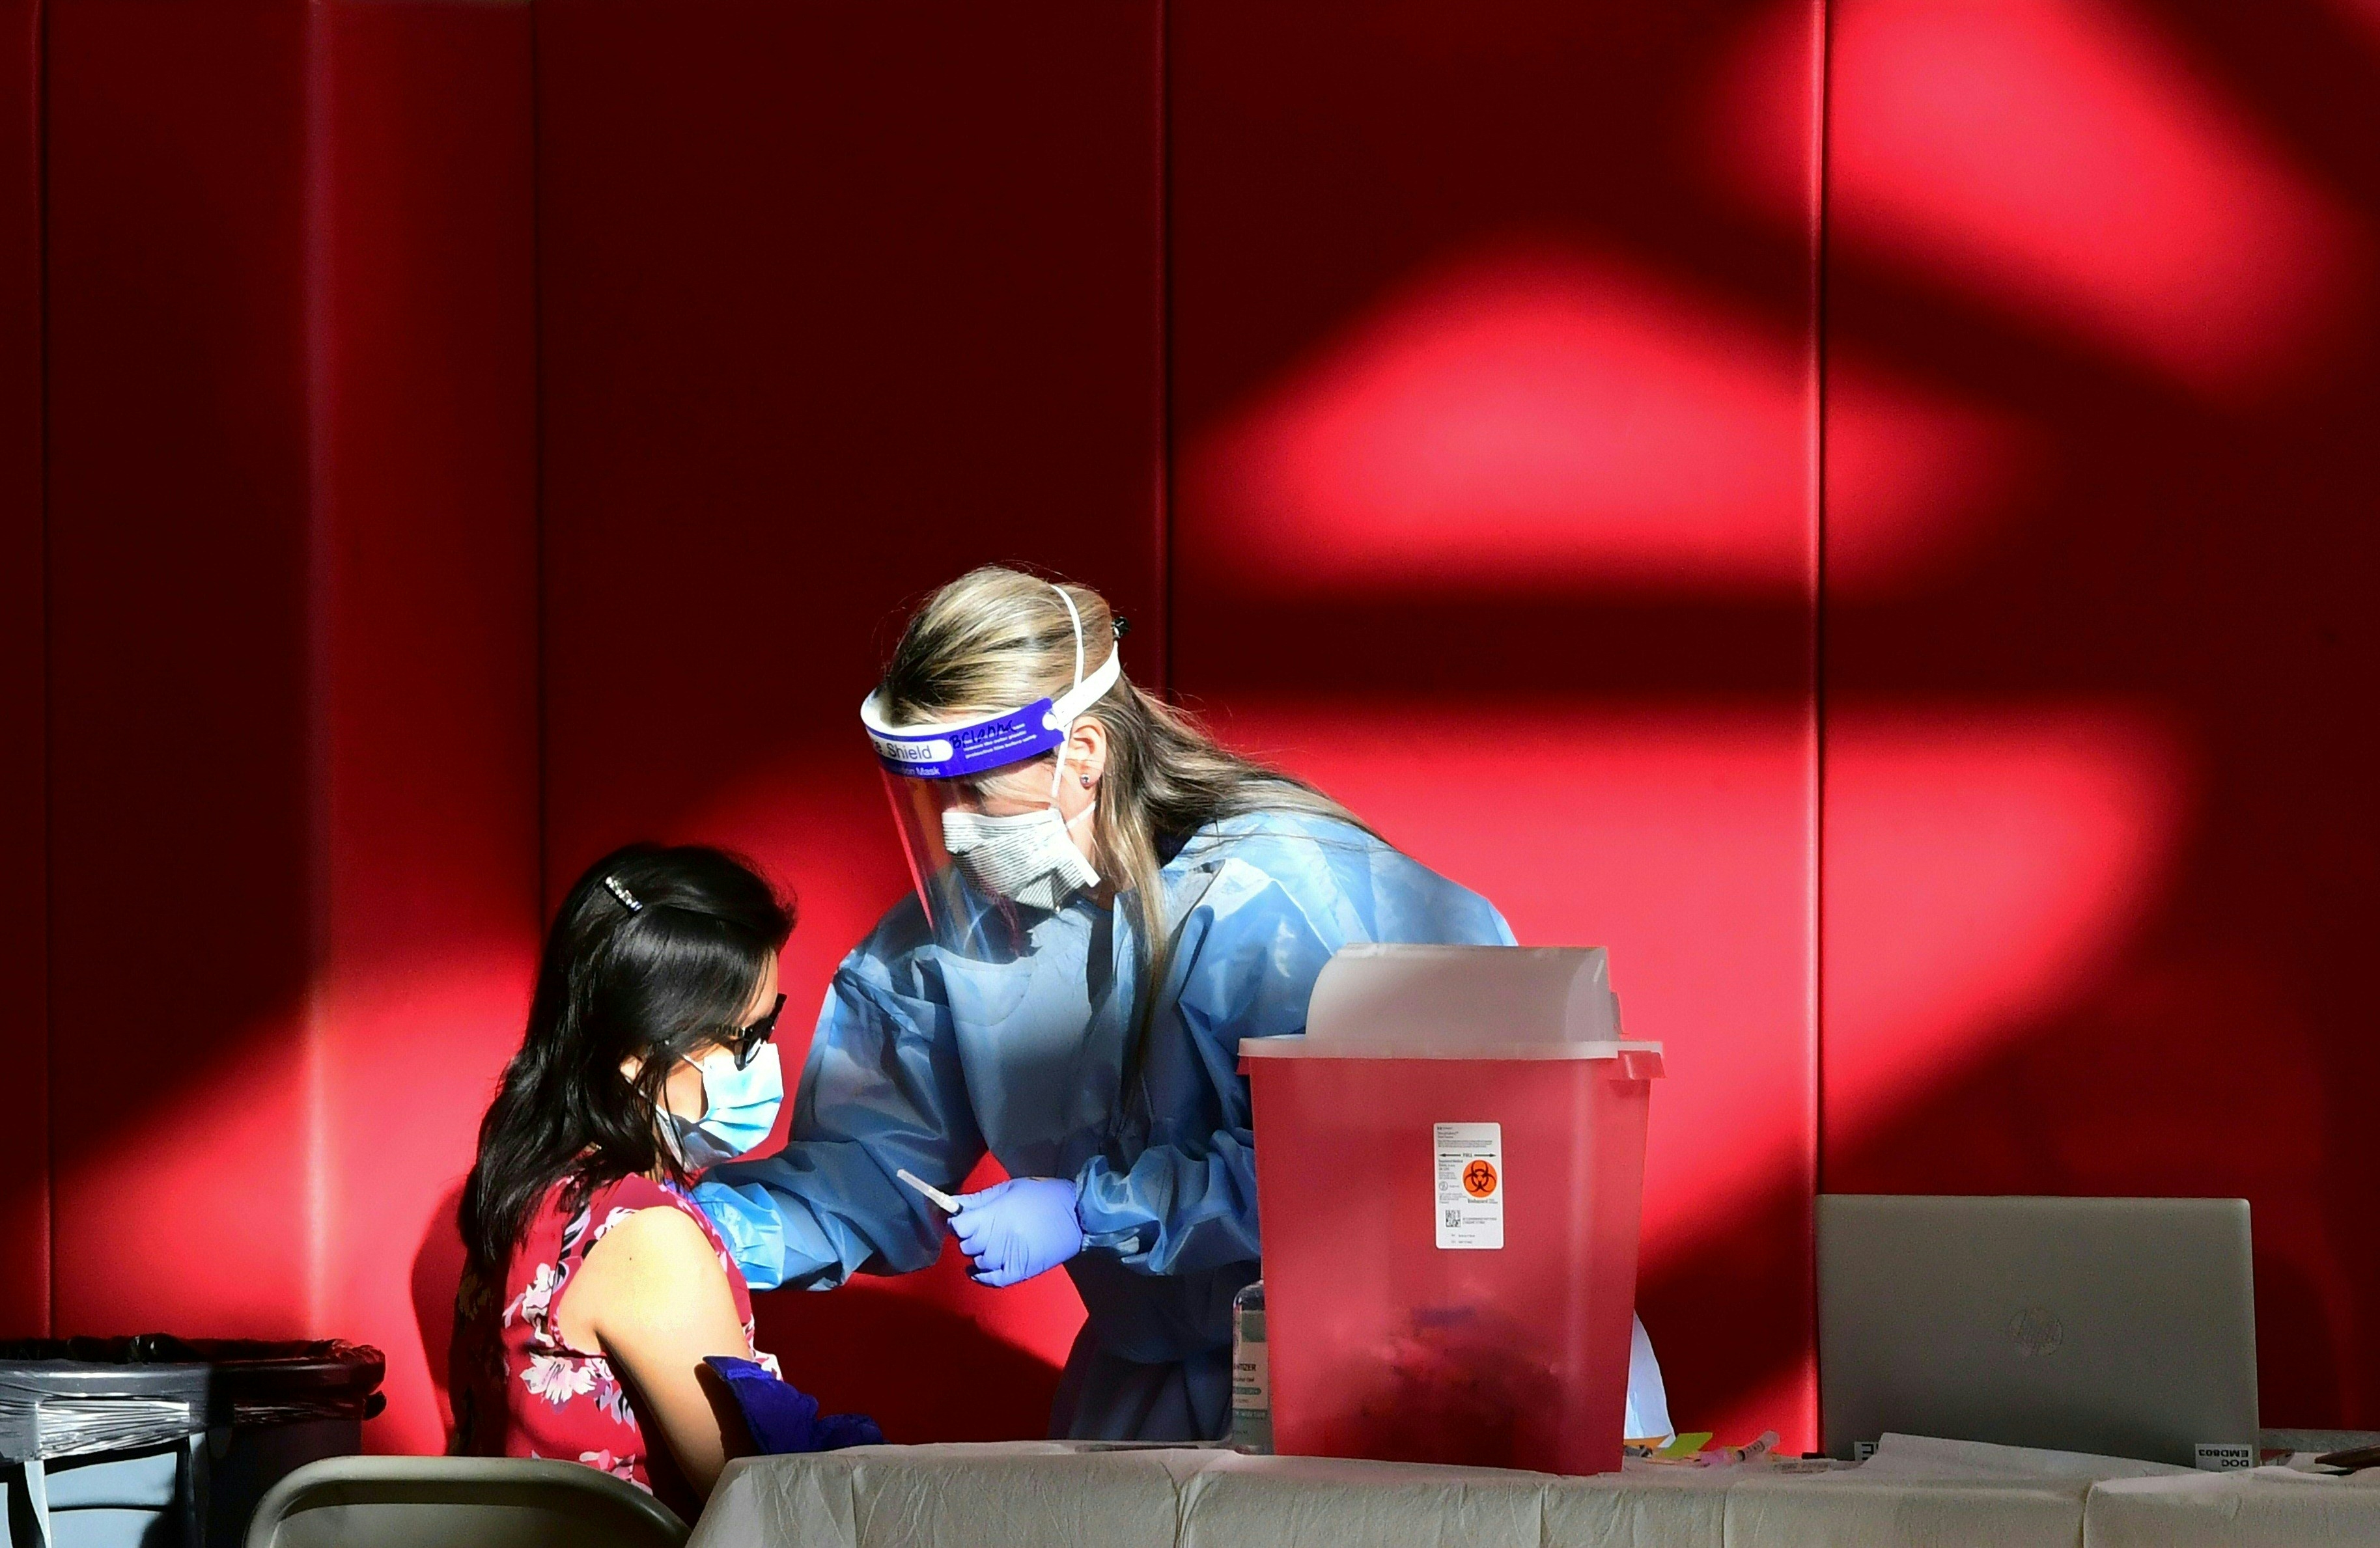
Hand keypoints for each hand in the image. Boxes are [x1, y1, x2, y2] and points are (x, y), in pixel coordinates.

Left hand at [949, 1177, 1083, 1287]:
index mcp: (995, 1215)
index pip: (958, 1227)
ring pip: (978, 1261)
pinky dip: (982, 1277)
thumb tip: (951, 1203)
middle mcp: (997, 1239)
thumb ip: (978, 1199)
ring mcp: (1008, 1258)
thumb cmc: (1043, 1196)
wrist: (1078, 1214)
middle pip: (966, 1245)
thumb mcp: (1009, 1189)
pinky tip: (978, 1271)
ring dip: (978, 1253)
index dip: (956, 1223)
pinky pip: (992, 1280)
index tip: (962, 1219)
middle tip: (979, 1229)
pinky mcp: (1019, 1272)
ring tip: (989, 1243)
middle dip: (969, 1236)